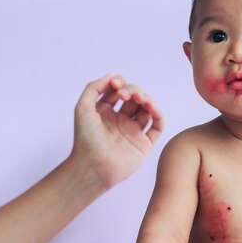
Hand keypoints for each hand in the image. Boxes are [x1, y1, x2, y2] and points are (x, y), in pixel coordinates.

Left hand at [71, 74, 163, 189]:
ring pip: (147, 109)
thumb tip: (111, 76)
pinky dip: (158, 114)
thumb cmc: (85, 139)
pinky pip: (157, 126)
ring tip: (141, 99)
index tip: (116, 85)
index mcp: (106, 113)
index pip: (119, 91)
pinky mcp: (145, 143)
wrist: (93, 166)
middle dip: (133, 91)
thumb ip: (93, 88)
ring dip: (147, 100)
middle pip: (135, 98)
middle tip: (126, 95)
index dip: (120, 84)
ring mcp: (134, 132)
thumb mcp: (82, 108)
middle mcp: (121, 121)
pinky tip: (152, 108)